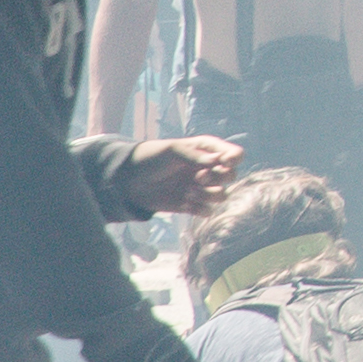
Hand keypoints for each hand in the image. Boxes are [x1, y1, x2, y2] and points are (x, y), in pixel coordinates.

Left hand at [115, 136, 241, 217]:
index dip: (234, 159)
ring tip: (189, 192)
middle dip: (218, 177)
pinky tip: (184, 203)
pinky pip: (206, 210)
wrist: (129, 181)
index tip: (224, 162)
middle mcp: (208, 169)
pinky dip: (198, 208)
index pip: (234, 154)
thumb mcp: (173, 151)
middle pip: (231, 176)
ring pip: (221, 195)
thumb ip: (195, 156)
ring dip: (209, 195)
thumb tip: (218, 161)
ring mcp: (200, 188)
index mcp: (207, 151)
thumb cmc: (152, 158)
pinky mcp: (191, 205)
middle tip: (199, 177)